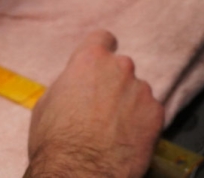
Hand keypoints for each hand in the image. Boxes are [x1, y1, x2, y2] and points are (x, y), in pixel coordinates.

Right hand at [25, 30, 163, 177]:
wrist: (79, 172)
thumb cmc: (56, 143)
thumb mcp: (46, 104)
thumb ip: (69, 83)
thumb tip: (77, 84)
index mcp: (90, 61)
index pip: (102, 38)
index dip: (101, 49)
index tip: (102, 60)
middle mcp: (121, 68)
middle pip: (120, 69)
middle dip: (113, 85)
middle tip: (99, 111)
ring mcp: (142, 89)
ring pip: (136, 92)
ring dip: (128, 105)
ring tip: (111, 131)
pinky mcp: (157, 111)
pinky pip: (149, 112)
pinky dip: (140, 123)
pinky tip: (125, 139)